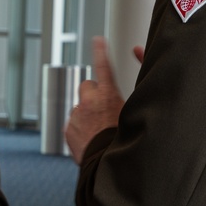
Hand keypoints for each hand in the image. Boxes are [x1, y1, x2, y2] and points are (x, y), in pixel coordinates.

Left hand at [65, 37, 125, 163]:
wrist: (107, 166)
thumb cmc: (124, 140)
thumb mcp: (134, 113)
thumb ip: (137, 92)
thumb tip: (138, 66)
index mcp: (108, 95)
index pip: (104, 67)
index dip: (101, 51)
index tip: (98, 40)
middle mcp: (89, 101)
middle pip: (87, 87)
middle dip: (93, 94)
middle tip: (103, 110)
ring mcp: (76, 115)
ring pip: (80, 107)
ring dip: (86, 113)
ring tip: (99, 130)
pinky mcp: (67, 128)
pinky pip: (73, 123)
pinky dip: (79, 128)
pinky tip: (90, 139)